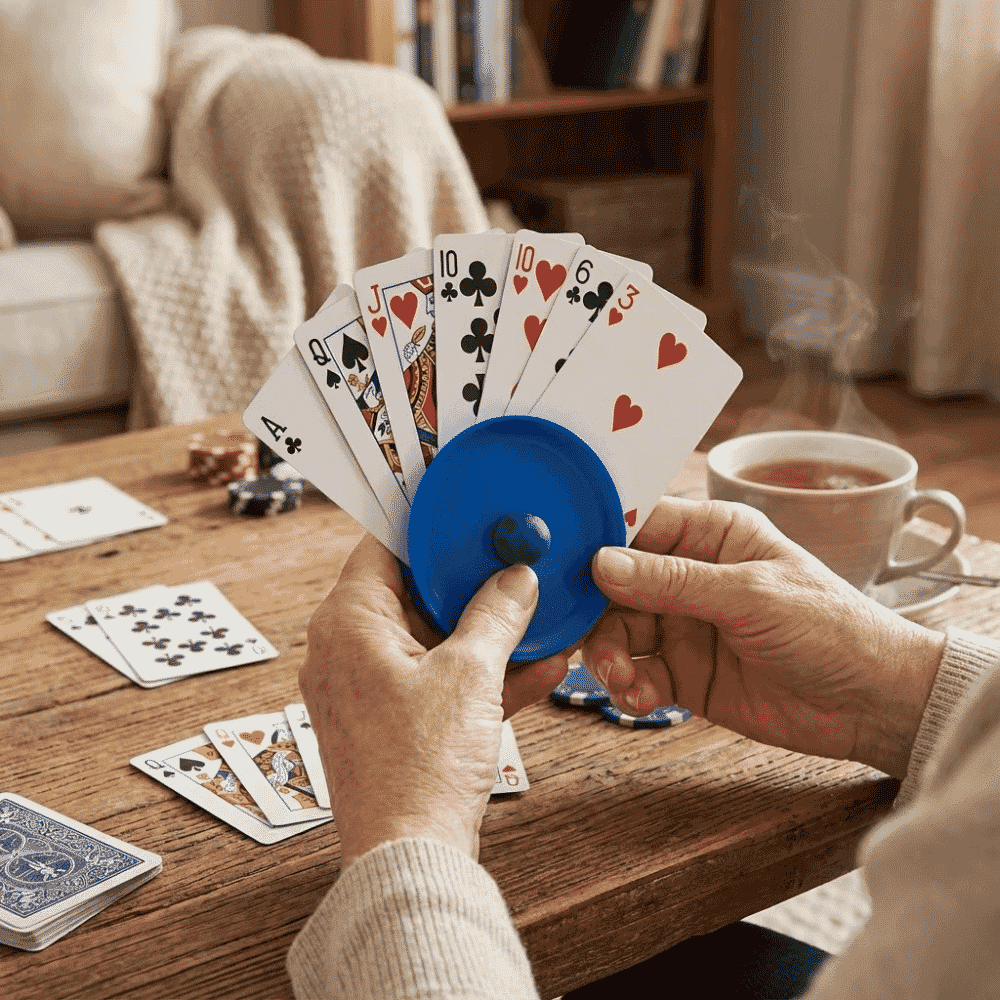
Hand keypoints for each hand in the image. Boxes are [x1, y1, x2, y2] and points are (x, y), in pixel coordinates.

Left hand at [299, 535, 567, 868]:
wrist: (409, 859)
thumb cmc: (417, 769)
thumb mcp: (470, 674)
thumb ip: (497, 614)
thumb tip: (517, 581)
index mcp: (348, 622)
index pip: (383, 544)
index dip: (427, 523)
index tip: (464, 509)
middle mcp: (347, 649)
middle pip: (413, 590)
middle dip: (469, 581)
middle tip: (512, 559)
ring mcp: (368, 687)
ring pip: (432, 636)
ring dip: (485, 629)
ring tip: (536, 613)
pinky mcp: (391, 720)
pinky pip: (438, 678)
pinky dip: (479, 672)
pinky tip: (537, 665)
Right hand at [584, 498, 945, 779]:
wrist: (870, 704)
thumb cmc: (831, 628)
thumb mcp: (750, 595)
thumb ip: (672, 581)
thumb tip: (602, 563)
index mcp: (711, 534)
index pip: (637, 525)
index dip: (597, 541)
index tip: (562, 565)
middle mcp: (690, 575)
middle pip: (614, 584)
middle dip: (596, 614)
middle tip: (586, 642)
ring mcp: (683, 624)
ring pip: (617, 631)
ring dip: (609, 657)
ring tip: (622, 680)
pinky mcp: (683, 671)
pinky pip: (636, 673)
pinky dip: (629, 687)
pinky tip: (643, 698)